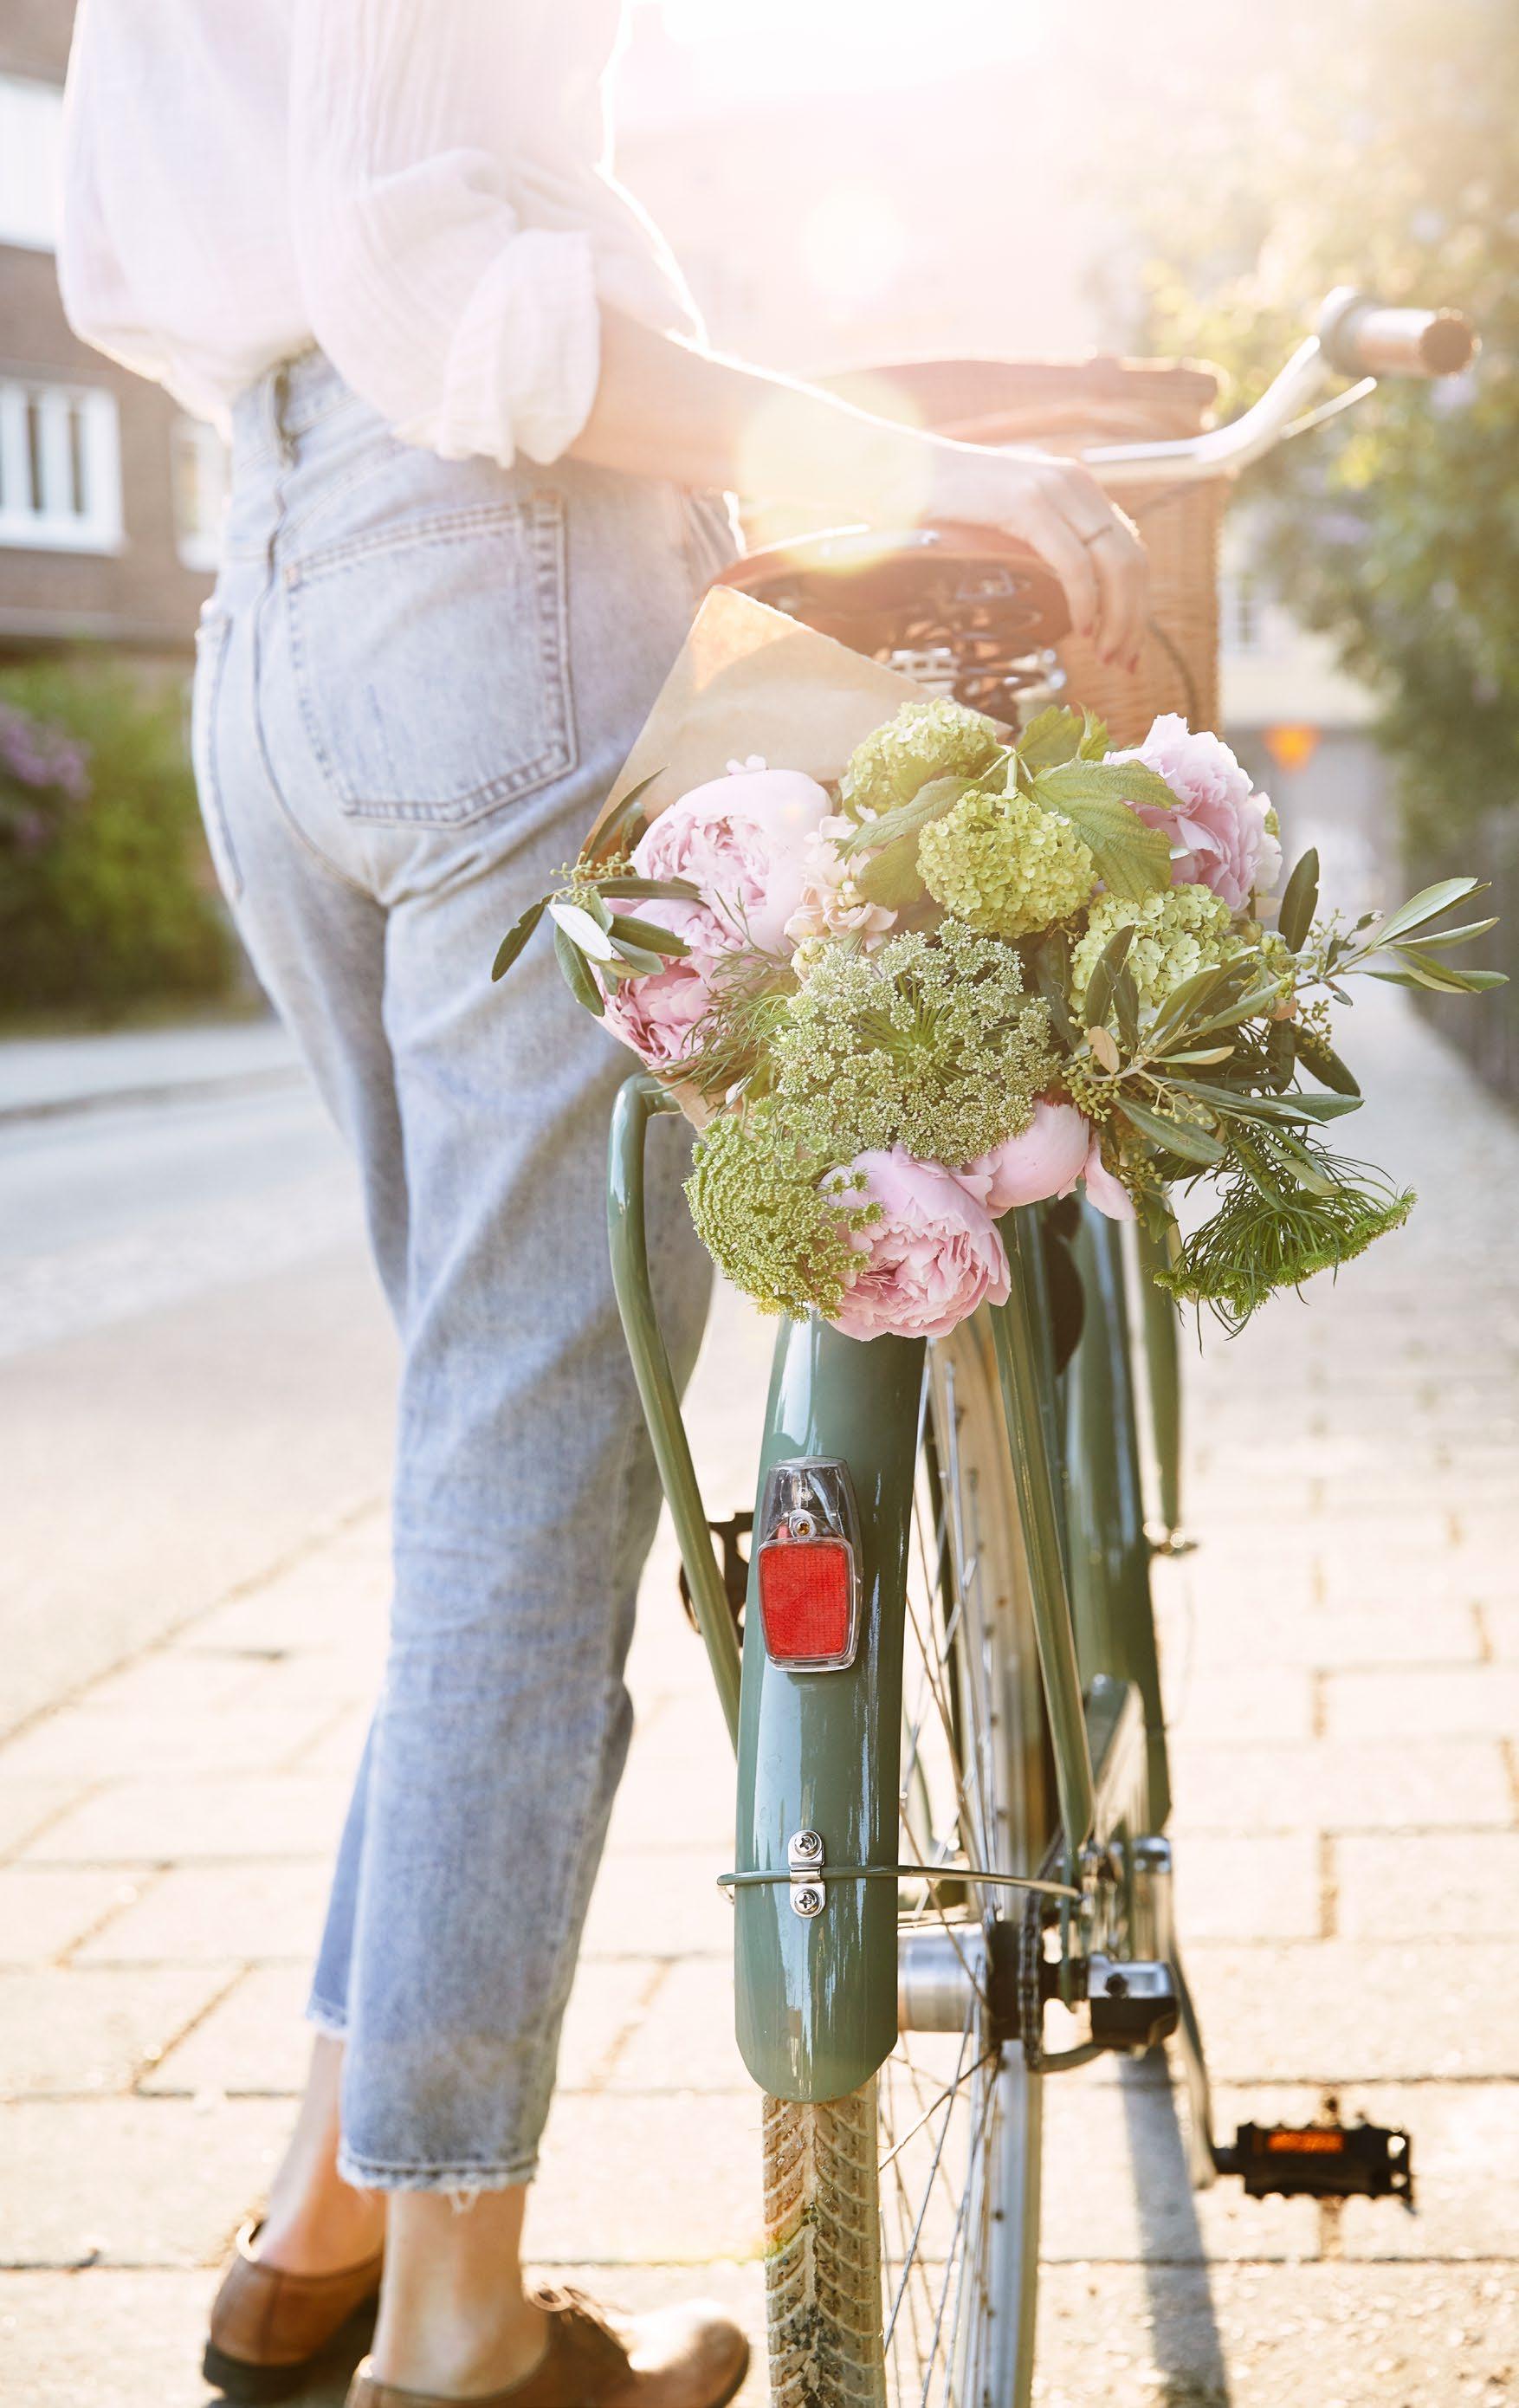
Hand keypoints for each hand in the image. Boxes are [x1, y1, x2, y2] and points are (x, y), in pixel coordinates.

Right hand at [922, 441, 1148, 670]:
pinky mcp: (1028, 504)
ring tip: (1105, 655)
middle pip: (1131, 560)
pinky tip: (1081, 628)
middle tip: (1123, 664)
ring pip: (1115, 563)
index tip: (1128, 649)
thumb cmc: (941, 505)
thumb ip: (1042, 544)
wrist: (894, 469)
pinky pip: (1074, 564)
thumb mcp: (1007, 524)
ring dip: (1117, 619)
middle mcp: (1075, 483)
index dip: (1137, 604)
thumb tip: (1073, 593)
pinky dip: (1086, 601)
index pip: (1128, 550)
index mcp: (1075, 488)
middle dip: (1134, 620)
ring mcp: (1054, 490)